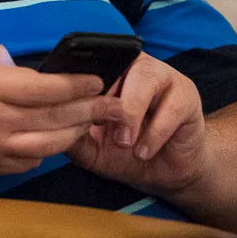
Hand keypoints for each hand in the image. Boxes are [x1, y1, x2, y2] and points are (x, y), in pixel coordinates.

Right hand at [0, 43, 125, 183]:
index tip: (97, 80)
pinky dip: (45, 153)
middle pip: (57, 118)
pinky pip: (27, 162)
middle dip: (92, 110)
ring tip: (91, 124)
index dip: (78, 84)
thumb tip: (19, 66)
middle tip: (115, 106)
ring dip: (75, 134)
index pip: (47, 87)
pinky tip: (51, 143)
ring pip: (49, 146)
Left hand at [68, 53, 213, 198]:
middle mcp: (134, 66)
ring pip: (145, 78)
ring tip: (124, 142)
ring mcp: (163, 76)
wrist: (166, 173)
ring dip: (131, 112)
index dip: (80, 84)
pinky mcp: (187, 95)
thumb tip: (49, 125)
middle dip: (107, 99)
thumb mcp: (92, 149)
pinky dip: (154, 132)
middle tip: (102, 128)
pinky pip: (171, 106)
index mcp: (108, 72)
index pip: (90, 63)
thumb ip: (73, 135)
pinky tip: (143, 152)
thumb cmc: (126, 153)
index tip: (72, 109)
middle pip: (117, 64)